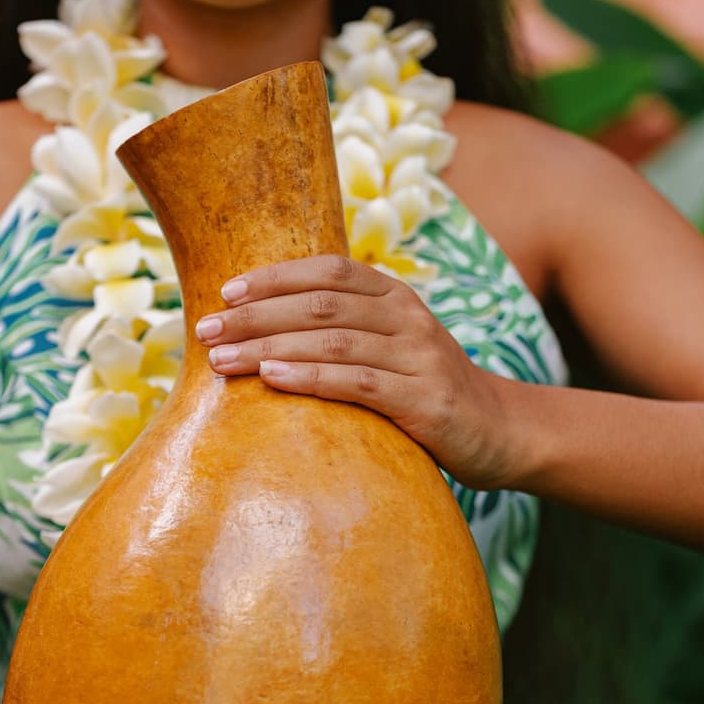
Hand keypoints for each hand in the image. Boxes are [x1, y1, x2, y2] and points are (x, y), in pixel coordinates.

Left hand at [193, 253, 518, 489]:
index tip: (226, 292)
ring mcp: (419, 357)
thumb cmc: (425, 391)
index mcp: (395, 297)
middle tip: (205, 330)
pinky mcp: (424, 400)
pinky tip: (272, 378)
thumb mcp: (389, 349)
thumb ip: (342, 333)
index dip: (275, 276)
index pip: (329, 272)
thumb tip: (260, 330)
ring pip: (332, 340)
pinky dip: (309, 377)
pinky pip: (357, 382)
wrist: (499, 432)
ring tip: (222, 360)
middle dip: (256, 315)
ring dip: (269, 347)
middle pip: (320, 304)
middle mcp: (408, 318)